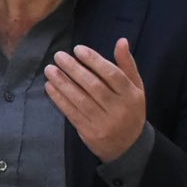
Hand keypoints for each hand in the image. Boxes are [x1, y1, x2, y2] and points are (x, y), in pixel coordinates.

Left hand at [45, 38, 146, 161]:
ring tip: (50, 69)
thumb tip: (121, 41)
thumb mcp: (135, 88)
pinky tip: (50, 87)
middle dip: (74, 69)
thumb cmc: (129, 109)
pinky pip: (72, 113)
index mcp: (131, 95)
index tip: (78, 49)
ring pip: (80, 99)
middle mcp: (118, 109)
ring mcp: (103, 122)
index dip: (94, 61)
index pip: (112, 75)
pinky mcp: (89, 132)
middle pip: (93, 86)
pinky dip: (59, 99)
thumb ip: (127, 65)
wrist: (128, 146)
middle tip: (59, 56)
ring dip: (62, 83)